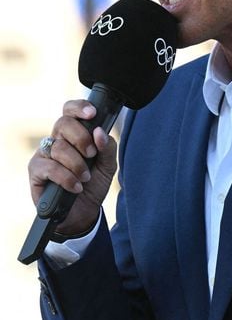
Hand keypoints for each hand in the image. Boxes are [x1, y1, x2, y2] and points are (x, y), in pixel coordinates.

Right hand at [28, 100, 117, 236]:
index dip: (79, 108)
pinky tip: (76, 186)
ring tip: (86, 177)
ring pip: (58, 147)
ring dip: (76, 163)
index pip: (70, 110)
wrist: (84, 212)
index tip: (92, 113)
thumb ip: (108, 147)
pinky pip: (49, 167)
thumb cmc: (94, 183)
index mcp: (74, 133)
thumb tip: (100, 131)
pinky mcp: (36, 171)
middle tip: (91, 154)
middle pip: (63, 123)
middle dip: (81, 138)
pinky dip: (66, 177)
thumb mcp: (108, 165)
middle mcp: (57, 140)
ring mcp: (44, 154)